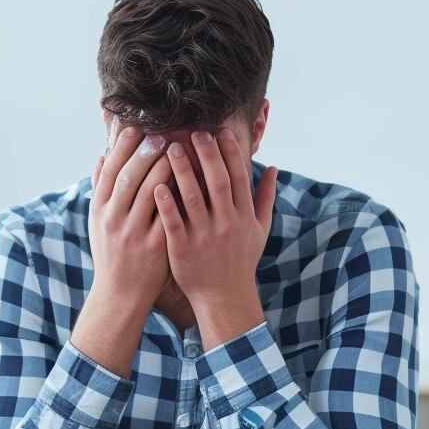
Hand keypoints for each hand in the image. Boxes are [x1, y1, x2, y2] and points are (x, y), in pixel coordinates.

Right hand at [70, 126, 172, 375]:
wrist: (120, 294)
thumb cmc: (112, 253)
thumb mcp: (98, 221)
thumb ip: (101, 188)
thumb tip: (101, 155)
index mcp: (99, 209)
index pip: (109, 170)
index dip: (121, 147)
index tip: (135, 127)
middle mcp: (113, 218)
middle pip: (129, 175)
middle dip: (146, 150)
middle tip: (163, 131)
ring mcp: (133, 232)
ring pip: (149, 190)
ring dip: (164, 166)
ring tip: (179, 148)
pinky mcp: (154, 245)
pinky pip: (169, 213)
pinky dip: (178, 194)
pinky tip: (192, 180)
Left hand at [154, 128, 277, 349]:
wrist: (224, 297)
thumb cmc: (240, 261)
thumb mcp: (259, 230)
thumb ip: (264, 198)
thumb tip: (272, 167)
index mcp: (243, 216)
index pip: (239, 177)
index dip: (230, 153)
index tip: (220, 131)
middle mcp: (227, 223)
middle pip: (218, 182)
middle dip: (207, 155)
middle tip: (194, 132)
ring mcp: (205, 236)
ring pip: (194, 198)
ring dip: (183, 171)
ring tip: (170, 148)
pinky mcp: (183, 249)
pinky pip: (174, 222)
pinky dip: (167, 203)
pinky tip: (157, 184)